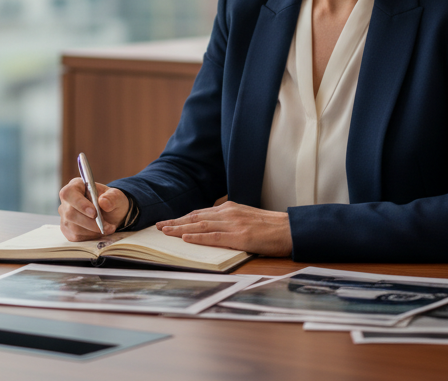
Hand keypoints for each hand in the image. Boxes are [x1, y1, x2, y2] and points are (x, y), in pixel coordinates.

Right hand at [58, 178, 130, 241]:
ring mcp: (65, 217)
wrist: (111, 214)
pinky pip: (76, 236)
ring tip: (108, 228)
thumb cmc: (110, 201)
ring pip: (74, 228)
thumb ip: (111, 197)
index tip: (94, 213)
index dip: (79, 204)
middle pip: (70, 214)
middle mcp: (67, 202)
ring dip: (93, 231)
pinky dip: (90, 236)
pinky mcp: (68, 230)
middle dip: (91, 222)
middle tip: (107, 226)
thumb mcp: (116, 196)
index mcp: (76, 186)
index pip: (69, 193)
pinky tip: (99, 232)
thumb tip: (103, 202)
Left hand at [156, 201, 292, 256]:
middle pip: (196, 217)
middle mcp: (228, 213)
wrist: (289, 229)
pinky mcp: (240, 236)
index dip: (183, 218)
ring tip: (165, 232)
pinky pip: (214, 237)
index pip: (200, 213)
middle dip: (176, 222)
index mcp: (230, 208)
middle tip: (158, 226)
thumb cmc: (270, 227)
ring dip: (180, 228)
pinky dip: (198, 237)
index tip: (169, 221)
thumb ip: (230, 221)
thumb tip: (212, 227)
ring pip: (200, 225)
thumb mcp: (246, 218)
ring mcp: (233, 224)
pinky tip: (185, 238)